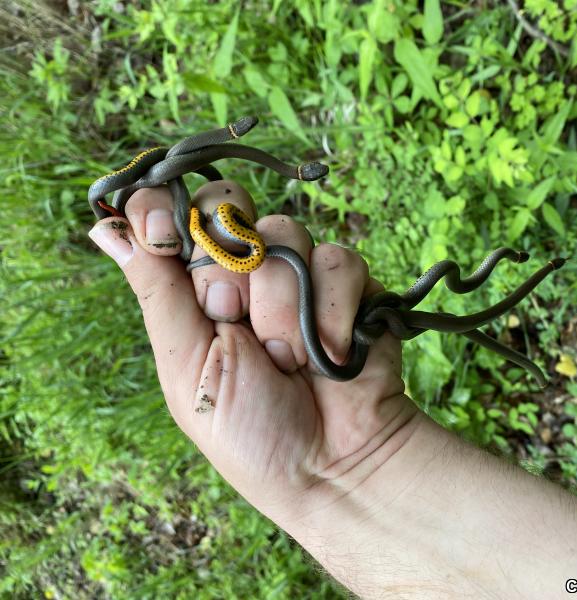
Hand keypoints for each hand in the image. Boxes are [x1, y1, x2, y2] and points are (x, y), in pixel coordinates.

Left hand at [88, 180, 420, 527]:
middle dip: (227, 265)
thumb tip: (103, 226)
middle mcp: (247, 272)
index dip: (163, 211)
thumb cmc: (250, 431)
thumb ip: (156, 289)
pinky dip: (332, 312)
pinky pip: (339, 259)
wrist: (331, 465)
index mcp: (196, 291)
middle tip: (232, 320)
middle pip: (229, 203)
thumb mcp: (186, 365)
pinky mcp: (351, 283)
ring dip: (281, 310)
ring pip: (285, 233)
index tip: (166, 240)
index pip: (172, 211)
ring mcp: (300, 274)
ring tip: (289, 361)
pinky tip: (331, 352)